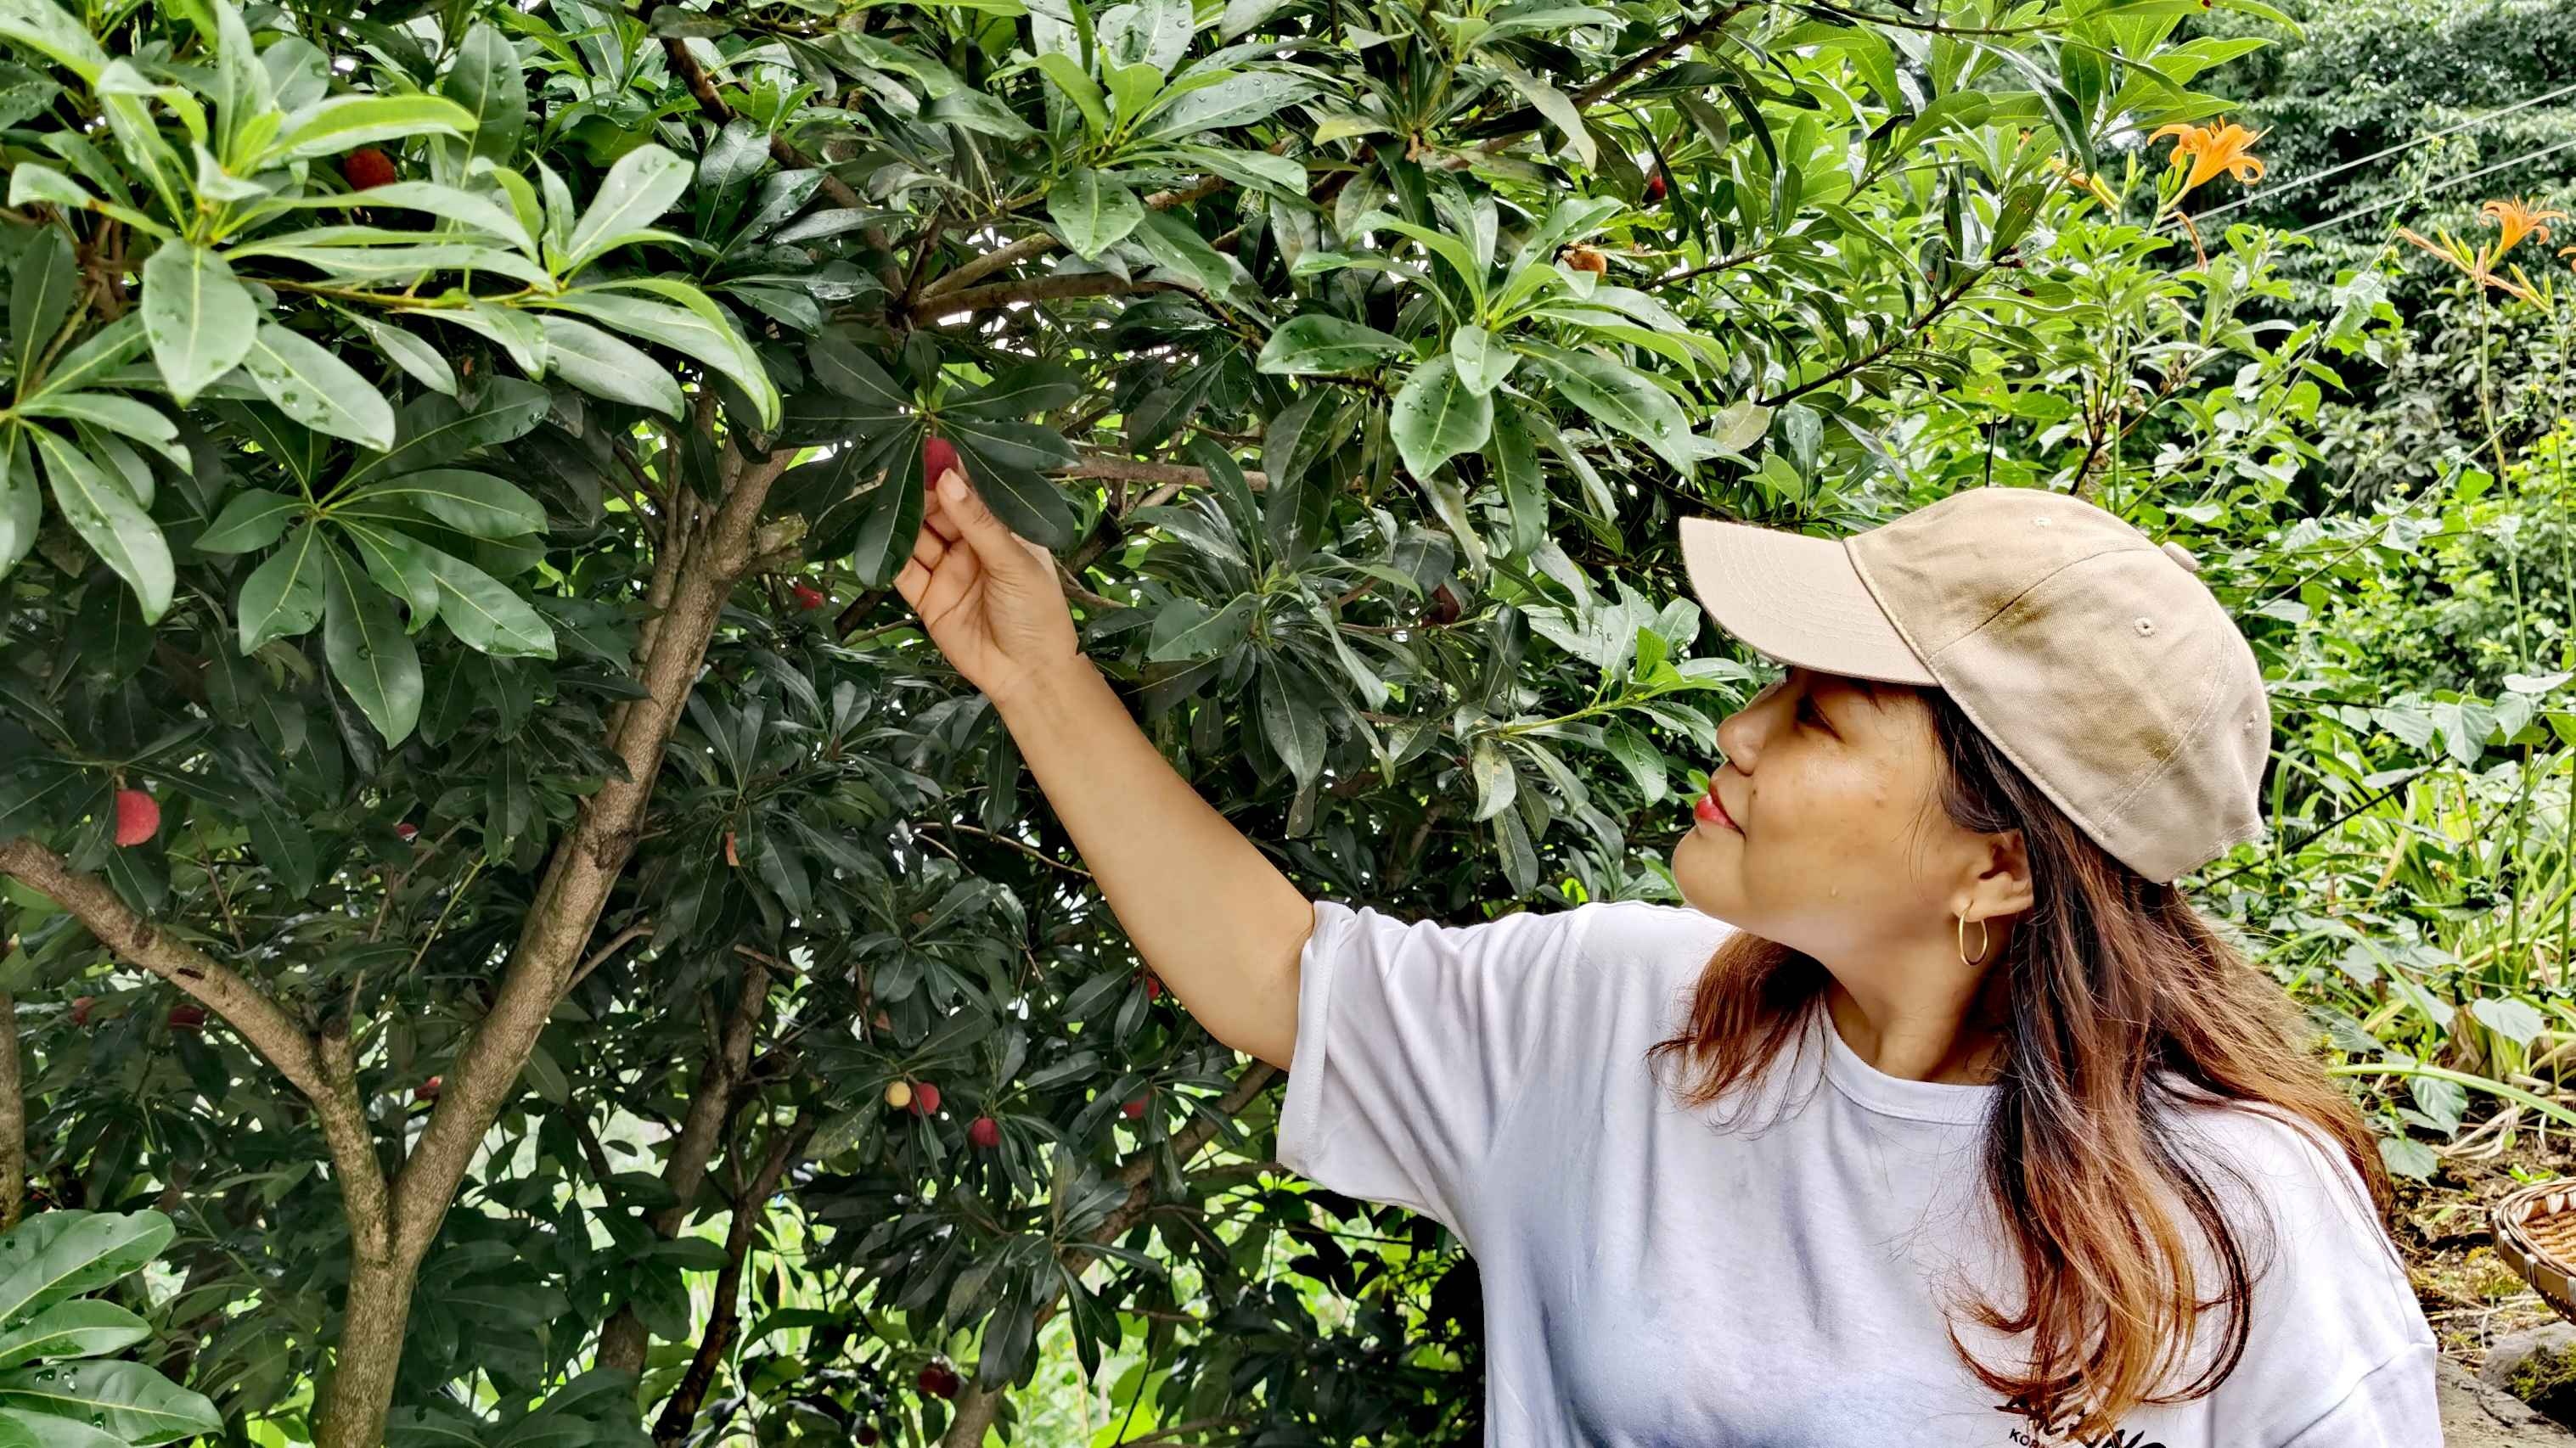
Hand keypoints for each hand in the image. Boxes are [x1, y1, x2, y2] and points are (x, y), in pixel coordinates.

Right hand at [895, 469, 1083, 706]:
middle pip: (938, 511)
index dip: (951, 471)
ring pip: (916, 537)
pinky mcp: (927, 597)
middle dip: (919, 491)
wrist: (1029, 676)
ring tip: (881, 496)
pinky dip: (887, 554)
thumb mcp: (1014, 562)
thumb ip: (979, 522)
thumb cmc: (1038, 614)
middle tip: (897, 470)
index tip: (928, 448)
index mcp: (1002, 530)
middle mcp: (972, 546)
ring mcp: (948, 570)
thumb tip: (949, 478)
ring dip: (899, 518)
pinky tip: (874, 535)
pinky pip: (902, 571)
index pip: (971, 492)